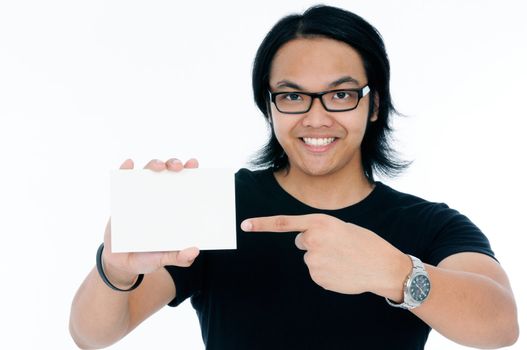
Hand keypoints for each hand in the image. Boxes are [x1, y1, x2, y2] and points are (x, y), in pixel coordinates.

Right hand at [102, 157, 200, 288]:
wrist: (121, 264)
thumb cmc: (148, 258)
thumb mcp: (164, 259)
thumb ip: (179, 258)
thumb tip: (194, 251)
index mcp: (173, 207)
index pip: (185, 185)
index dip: (191, 171)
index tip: (194, 164)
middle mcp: (159, 197)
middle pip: (167, 173)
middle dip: (173, 164)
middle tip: (177, 167)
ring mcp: (140, 196)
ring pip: (147, 172)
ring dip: (153, 164)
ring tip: (158, 167)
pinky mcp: (121, 200)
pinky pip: (122, 180)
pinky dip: (124, 169)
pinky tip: (129, 164)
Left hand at [241, 214, 409, 297]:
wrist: (382, 266)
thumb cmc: (364, 243)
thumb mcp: (341, 227)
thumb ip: (319, 230)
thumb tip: (304, 243)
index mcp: (319, 222)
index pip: (283, 223)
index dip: (262, 224)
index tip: (244, 225)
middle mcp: (312, 240)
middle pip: (301, 242)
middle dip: (314, 243)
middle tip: (336, 246)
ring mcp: (313, 261)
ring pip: (309, 259)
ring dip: (322, 258)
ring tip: (343, 259)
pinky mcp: (317, 277)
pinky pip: (316, 273)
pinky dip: (327, 272)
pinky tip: (342, 270)